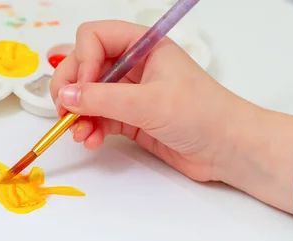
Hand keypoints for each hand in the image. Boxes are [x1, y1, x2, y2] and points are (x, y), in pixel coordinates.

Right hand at [51, 20, 292, 213]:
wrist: (227, 149)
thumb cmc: (203, 114)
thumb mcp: (150, 103)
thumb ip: (104, 99)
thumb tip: (67, 96)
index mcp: (143, 46)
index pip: (95, 38)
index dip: (82, 61)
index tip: (81, 88)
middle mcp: (134, 66)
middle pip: (86, 66)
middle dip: (72, 87)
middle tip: (65, 108)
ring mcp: (131, 94)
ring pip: (89, 95)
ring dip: (78, 113)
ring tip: (78, 131)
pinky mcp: (131, 119)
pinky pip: (99, 118)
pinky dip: (90, 128)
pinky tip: (90, 139)